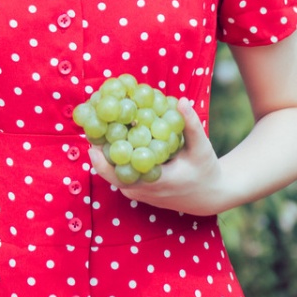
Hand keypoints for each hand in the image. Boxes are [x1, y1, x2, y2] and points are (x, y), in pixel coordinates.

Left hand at [88, 98, 225, 215]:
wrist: (209, 195)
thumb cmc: (205, 170)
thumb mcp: (201, 148)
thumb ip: (191, 125)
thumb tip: (181, 101)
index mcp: (158, 183)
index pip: (122, 176)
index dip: (103, 161)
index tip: (91, 142)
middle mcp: (144, 192)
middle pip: (110, 174)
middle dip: (97, 150)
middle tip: (88, 124)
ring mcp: (139, 194)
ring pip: (113, 174)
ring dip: (103, 152)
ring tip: (95, 125)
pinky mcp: (137, 191)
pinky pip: (119, 174)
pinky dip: (113, 157)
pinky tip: (109, 135)